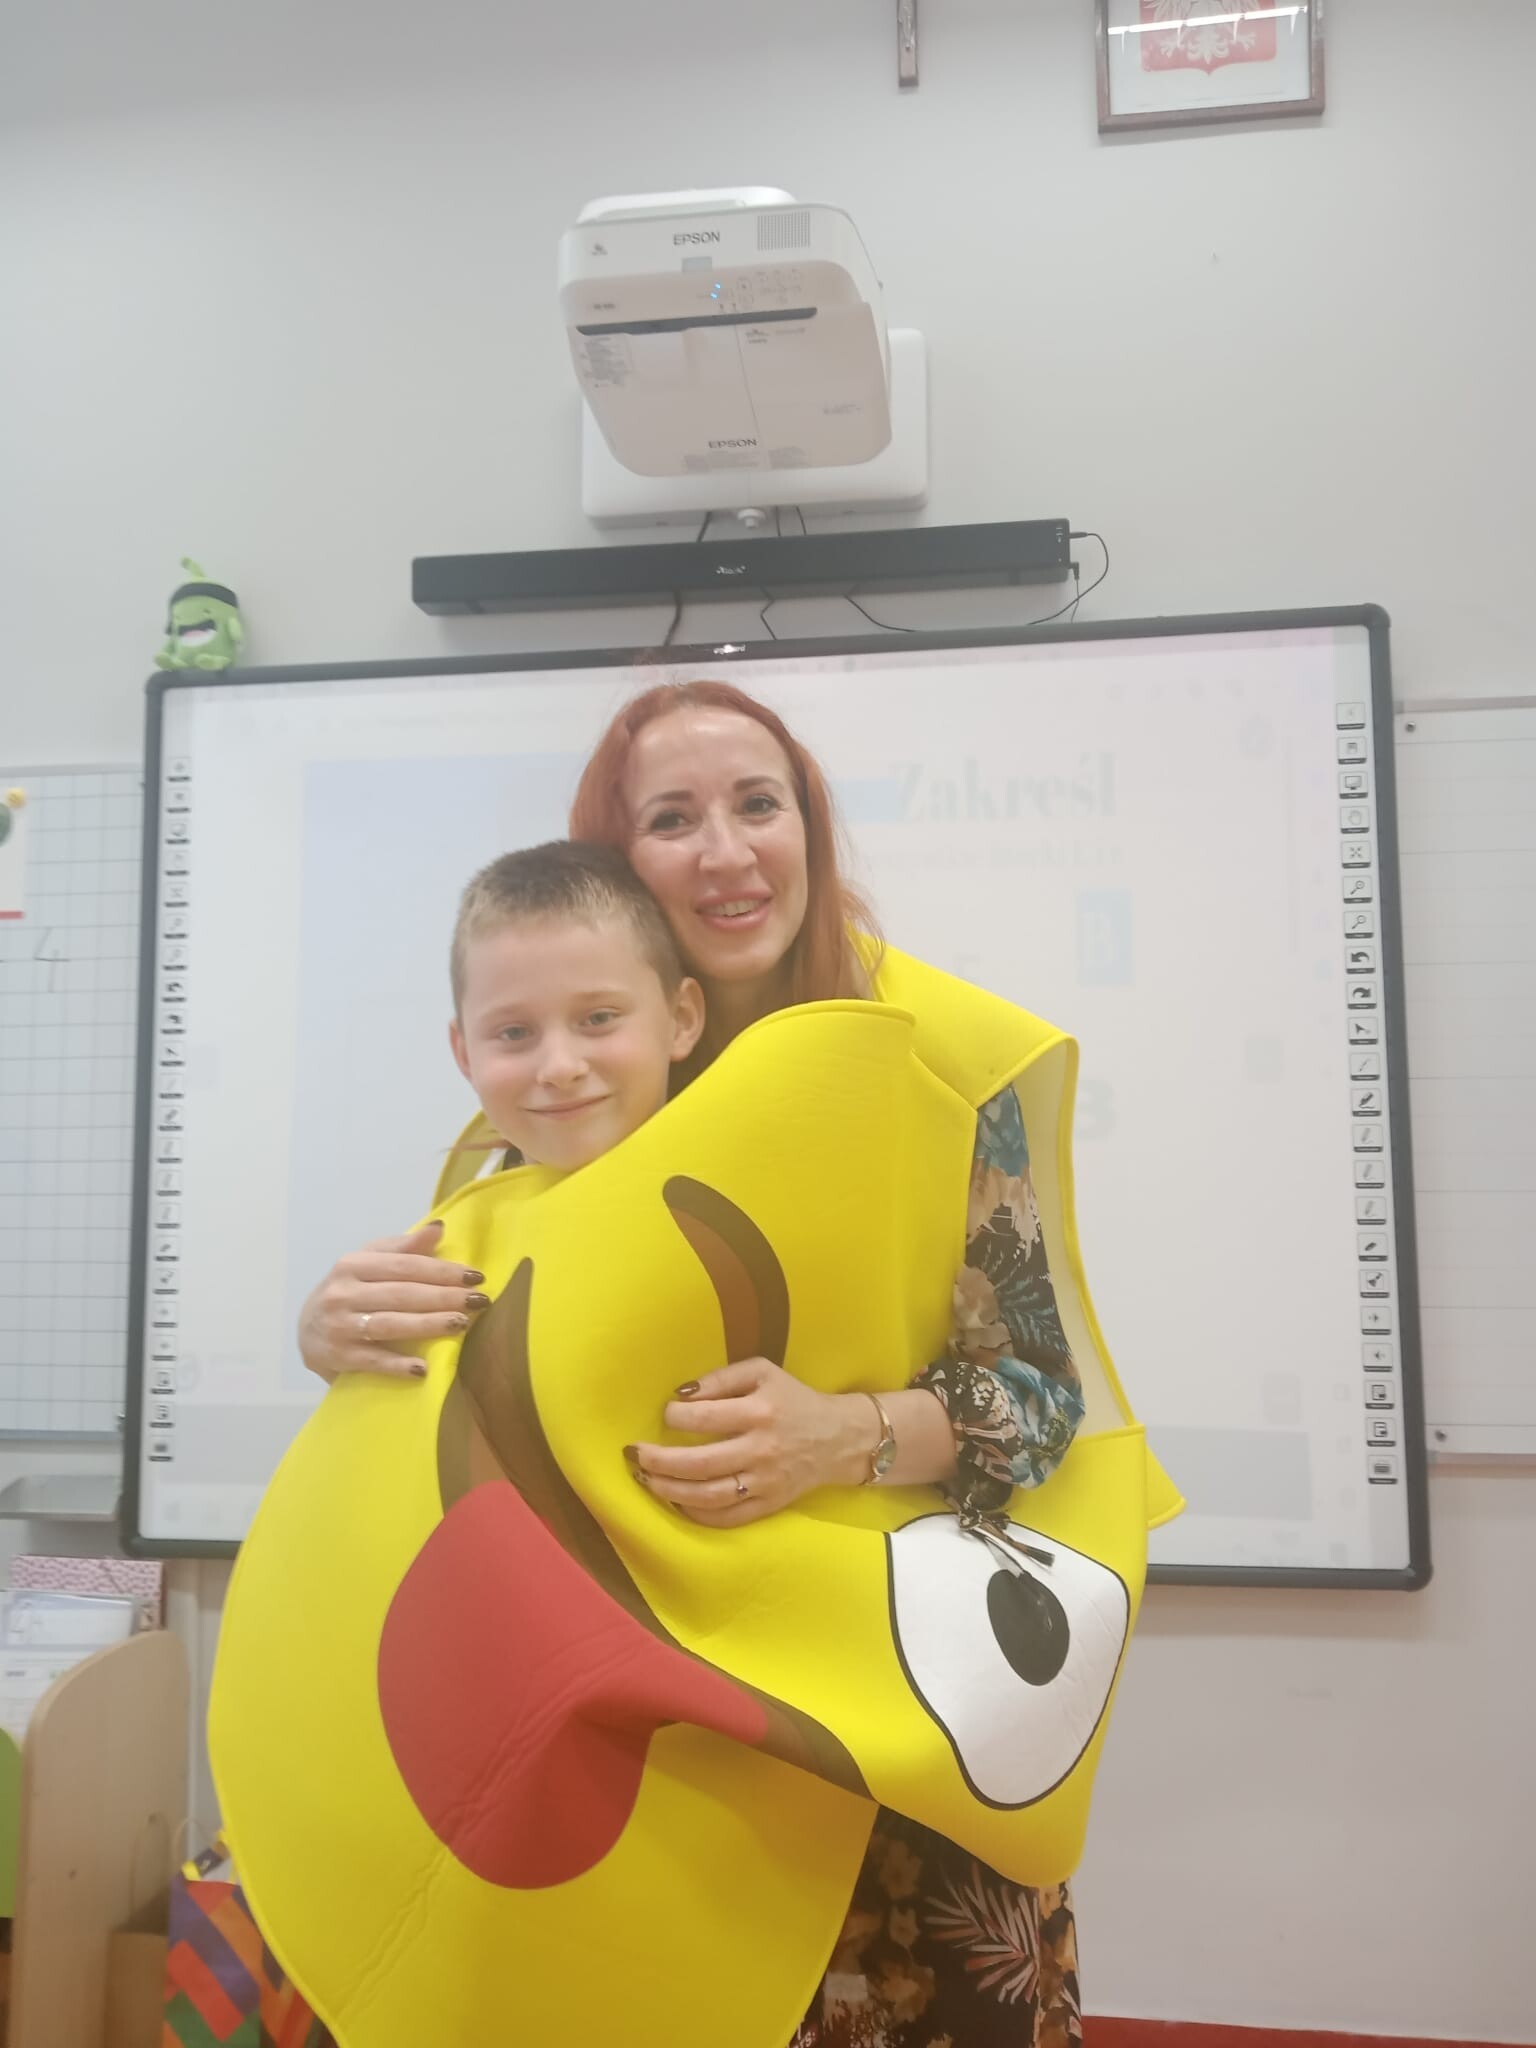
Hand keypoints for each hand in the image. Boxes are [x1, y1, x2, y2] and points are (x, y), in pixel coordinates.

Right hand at [296, 1220, 489, 1380]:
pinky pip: (373, 1361)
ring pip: (390, 1324)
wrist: (307, 1331)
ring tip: (460, 1324)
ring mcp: (339, 1325)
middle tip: (479, 1301)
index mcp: (353, 1264)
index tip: (476, 1276)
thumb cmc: (349, 1291)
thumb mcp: (368, 1263)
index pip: (405, 1265)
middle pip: (402, 1294)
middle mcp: (342, 1292)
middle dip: (444, 1297)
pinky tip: (423, 1369)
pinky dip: (397, 1366)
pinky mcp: (338, 1357)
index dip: (442, 1270)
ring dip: (428, 1325)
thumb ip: (403, 1248)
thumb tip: (439, 1227)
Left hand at [627, 1359, 878, 1526]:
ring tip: (647, 1480)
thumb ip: (721, 1379)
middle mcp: (761, 1450)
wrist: (838, 1438)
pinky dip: (697, 1514)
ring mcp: (765, 1483)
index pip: (704, 1418)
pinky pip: (727, 1518)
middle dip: (659, 1462)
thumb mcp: (762, 1372)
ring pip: (709, 1496)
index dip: (675, 1417)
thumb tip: (681, 1395)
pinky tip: (678, 1502)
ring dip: (670, 1490)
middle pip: (699, 1463)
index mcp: (759, 1412)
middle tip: (634, 1455)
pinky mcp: (770, 1505)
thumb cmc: (793, 1400)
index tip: (666, 1415)